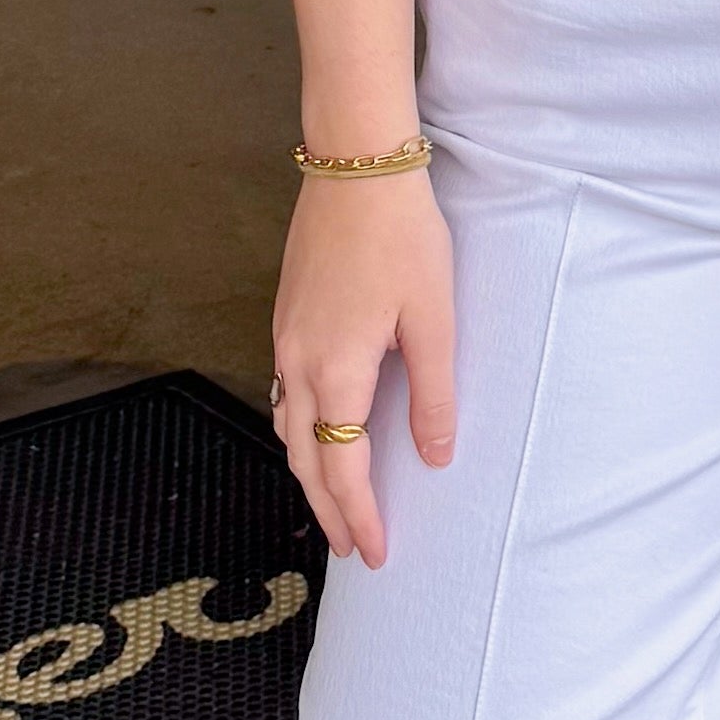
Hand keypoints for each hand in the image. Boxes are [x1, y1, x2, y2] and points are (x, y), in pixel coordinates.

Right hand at [270, 169, 455, 568]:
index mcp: (336, 372)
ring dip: (309, 473)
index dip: (360, 516)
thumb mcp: (434, 320)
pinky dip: (299, 433)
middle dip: (329, 510)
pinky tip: (318, 436)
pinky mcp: (287, 318)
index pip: (342, 468)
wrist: (355, 166)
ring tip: (335, 505)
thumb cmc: (402, 238)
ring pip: (287, 428)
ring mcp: (286, 339)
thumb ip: (433, 396)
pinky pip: (284, 394)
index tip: (375, 553)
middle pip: (304, 459)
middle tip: (352, 549)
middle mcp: (299, 363)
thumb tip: (435, 458)